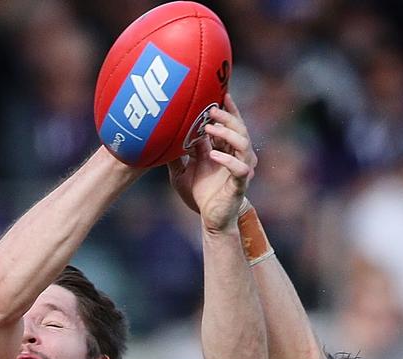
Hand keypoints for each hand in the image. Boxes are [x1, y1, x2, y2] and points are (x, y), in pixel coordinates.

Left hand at [167, 94, 255, 231]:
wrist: (210, 219)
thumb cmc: (200, 195)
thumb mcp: (181, 174)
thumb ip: (174, 158)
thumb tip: (158, 142)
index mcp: (223, 150)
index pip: (229, 125)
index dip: (227, 110)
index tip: (218, 94)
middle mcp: (234, 156)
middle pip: (239, 129)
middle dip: (226, 117)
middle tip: (211, 109)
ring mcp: (239, 169)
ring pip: (243, 144)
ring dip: (227, 134)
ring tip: (209, 129)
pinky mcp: (239, 184)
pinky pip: (240, 169)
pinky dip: (228, 161)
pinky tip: (213, 156)